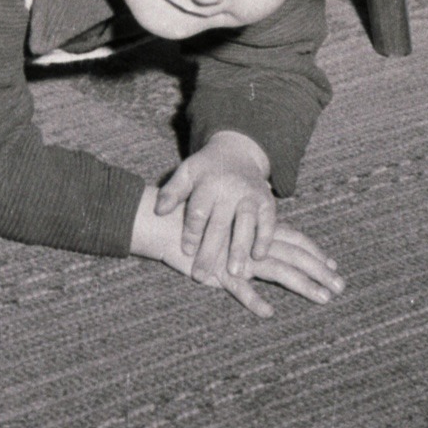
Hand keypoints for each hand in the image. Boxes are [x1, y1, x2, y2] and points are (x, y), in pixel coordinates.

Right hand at [131, 187, 344, 318]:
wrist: (166, 223)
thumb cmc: (198, 226)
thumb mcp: (228, 230)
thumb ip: (247, 237)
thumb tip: (267, 244)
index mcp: (256, 232)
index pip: (294, 240)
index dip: (314, 252)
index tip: (332, 266)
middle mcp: (252, 244)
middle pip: (294, 256)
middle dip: (319, 271)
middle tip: (341, 287)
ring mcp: (237, 259)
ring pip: (277, 271)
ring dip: (302, 285)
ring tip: (324, 299)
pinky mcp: (217, 272)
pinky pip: (238, 288)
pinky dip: (252, 300)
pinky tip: (268, 312)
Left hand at [154, 132, 274, 283]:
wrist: (236, 152)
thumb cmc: (206, 170)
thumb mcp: (186, 173)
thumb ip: (171, 192)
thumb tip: (159, 211)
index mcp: (208, 182)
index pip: (198, 212)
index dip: (191, 233)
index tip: (186, 252)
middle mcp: (231, 188)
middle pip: (220, 223)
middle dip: (210, 251)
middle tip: (201, 275)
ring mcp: (250, 195)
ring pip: (246, 223)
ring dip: (240, 248)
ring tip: (235, 273)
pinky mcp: (267, 201)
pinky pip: (268, 221)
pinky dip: (264, 239)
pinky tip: (257, 256)